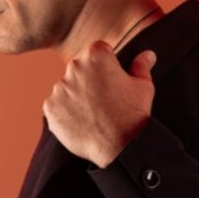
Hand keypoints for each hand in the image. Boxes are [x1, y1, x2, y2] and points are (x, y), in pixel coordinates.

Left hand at [42, 40, 156, 167]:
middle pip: (80, 68)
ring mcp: (59, 88)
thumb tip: (148, 55)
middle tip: (103, 99)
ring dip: (76, 95)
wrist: (120, 146)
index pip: (99, 51)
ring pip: (67, 87)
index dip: (107, 64)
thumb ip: (141, 66)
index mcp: (96, 56)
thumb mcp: (143, 86)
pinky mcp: (50, 107)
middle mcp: (74, 67)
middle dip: (90, 79)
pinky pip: (56, 105)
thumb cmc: (133, 114)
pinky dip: (66, 112)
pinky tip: (81, 121)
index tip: (111, 79)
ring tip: (93, 113)